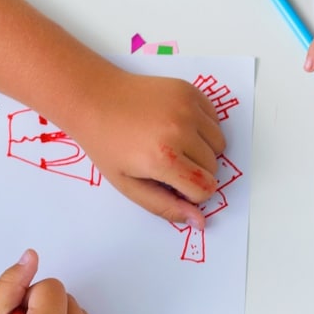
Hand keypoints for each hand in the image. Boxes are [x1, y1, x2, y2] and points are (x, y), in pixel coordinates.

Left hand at [66, 69, 226, 228]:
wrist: (93, 98)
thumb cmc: (106, 144)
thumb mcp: (127, 184)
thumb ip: (165, 206)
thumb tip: (200, 221)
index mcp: (162, 159)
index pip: (205, 189)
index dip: (190, 192)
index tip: (171, 183)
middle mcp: (179, 132)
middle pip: (213, 168)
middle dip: (195, 171)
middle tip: (166, 161)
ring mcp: (186, 109)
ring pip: (219, 145)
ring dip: (203, 150)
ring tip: (174, 143)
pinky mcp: (190, 92)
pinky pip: (215, 121)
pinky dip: (203, 128)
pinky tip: (177, 125)